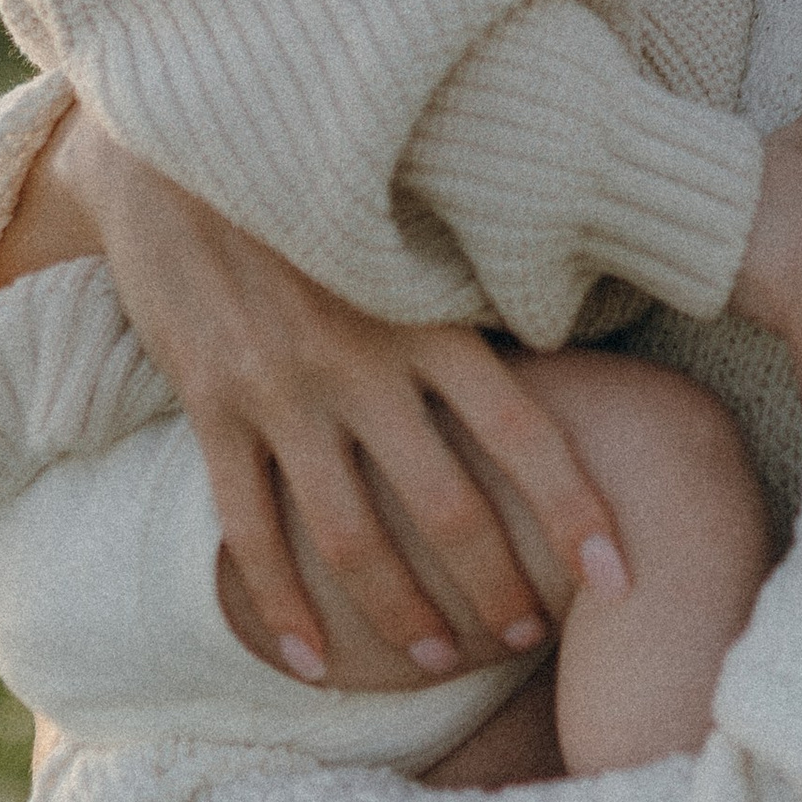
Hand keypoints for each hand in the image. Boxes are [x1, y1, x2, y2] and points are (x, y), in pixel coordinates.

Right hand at [48, 110, 628, 681]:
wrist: (180, 139)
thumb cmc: (323, 181)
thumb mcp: (413, 221)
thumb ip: (475, 289)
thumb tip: (576, 337)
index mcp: (426, 312)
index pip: (523, 431)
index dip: (577, 511)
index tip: (621, 577)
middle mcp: (360, 358)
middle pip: (447, 506)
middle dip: (496, 588)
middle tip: (527, 637)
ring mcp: (280, 387)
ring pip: (351, 535)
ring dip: (400, 614)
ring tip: (437, 663)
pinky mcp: (211, 401)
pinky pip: (250, 526)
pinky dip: (281, 603)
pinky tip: (311, 660)